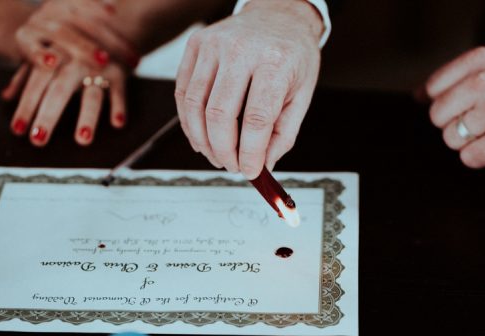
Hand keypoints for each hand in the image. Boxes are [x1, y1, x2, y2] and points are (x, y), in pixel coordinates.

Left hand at [2, 0, 134, 145]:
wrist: (112, 18)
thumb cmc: (73, 38)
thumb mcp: (49, 48)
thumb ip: (28, 73)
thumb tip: (7, 96)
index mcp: (52, 53)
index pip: (35, 82)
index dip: (27, 104)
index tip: (18, 129)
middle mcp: (74, 59)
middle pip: (59, 90)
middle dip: (48, 115)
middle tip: (39, 139)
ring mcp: (99, 66)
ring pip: (91, 93)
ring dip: (87, 117)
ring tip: (82, 140)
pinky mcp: (121, 71)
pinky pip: (120, 91)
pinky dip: (119, 106)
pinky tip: (117, 124)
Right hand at [175, 0, 322, 177]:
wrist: (277, 15)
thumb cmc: (292, 56)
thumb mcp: (301, 94)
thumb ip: (283, 133)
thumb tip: (263, 165)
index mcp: (275, 62)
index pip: (256, 119)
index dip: (250, 153)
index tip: (250, 171)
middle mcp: (241, 50)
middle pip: (219, 115)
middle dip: (224, 151)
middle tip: (232, 166)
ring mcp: (214, 45)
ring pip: (194, 106)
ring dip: (203, 141)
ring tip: (217, 156)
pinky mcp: (195, 45)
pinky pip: (183, 92)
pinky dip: (188, 122)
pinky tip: (201, 137)